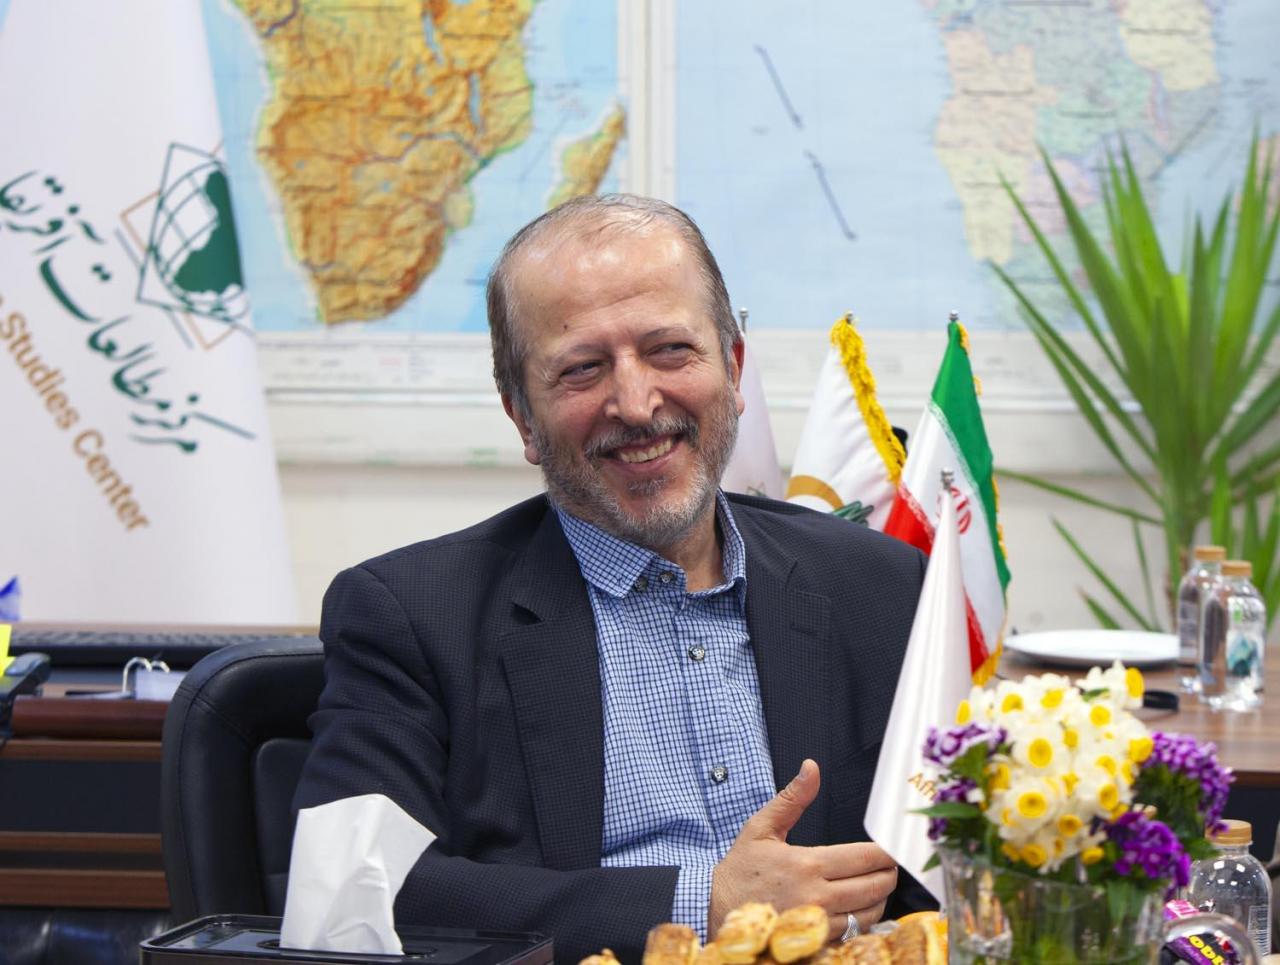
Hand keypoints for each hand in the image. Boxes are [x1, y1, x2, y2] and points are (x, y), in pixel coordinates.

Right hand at [708, 759, 898, 940]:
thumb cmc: (740, 869)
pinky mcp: (815, 941)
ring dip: (878, 899)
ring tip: (874, 886)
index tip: (889, 848)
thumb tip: (811, 767)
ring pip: (869, 914)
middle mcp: (816, 896)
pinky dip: (861, 921)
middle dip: (888, 875)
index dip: (885, 853)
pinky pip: (852, 933)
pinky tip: (857, 909)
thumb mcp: (761, 827)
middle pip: (875, 887)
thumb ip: (792, 798)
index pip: (865, 858)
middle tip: (888, 866)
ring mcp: (817, 922)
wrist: (716, 909)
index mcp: (807, 864)